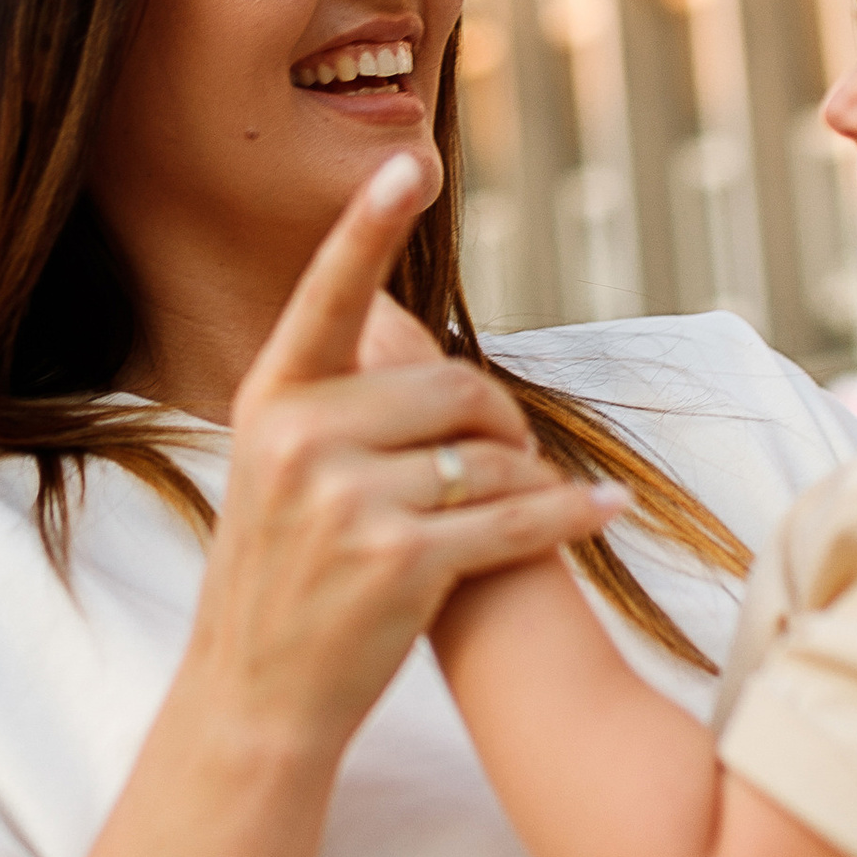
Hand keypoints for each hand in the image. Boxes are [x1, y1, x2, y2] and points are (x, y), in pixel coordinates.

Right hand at [184, 156, 620, 765]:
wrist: (257, 696)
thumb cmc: (285, 575)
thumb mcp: (279, 470)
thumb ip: (335, 400)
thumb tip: (406, 323)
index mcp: (271, 399)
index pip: (329, 294)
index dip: (369, 223)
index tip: (410, 160)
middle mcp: (300, 437)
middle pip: (454, 385)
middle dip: (497, 421)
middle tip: (501, 460)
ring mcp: (346, 501)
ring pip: (490, 452)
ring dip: (526, 477)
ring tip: (526, 503)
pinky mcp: (401, 561)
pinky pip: (514, 516)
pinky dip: (565, 516)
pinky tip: (598, 510)